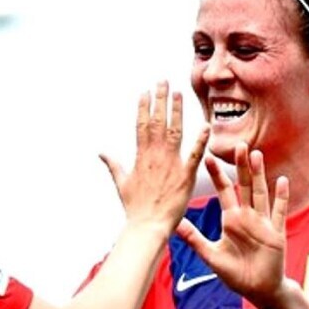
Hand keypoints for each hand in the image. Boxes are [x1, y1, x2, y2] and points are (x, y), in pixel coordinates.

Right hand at [100, 81, 209, 234]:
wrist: (147, 227)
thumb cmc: (134, 208)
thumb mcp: (121, 183)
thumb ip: (113, 165)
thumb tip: (102, 153)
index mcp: (140, 156)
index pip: (142, 125)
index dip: (144, 107)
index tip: (145, 92)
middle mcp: (155, 156)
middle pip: (158, 122)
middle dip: (160, 100)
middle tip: (163, 81)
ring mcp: (170, 165)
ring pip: (174, 131)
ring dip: (177, 111)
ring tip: (179, 93)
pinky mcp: (185, 176)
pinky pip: (194, 155)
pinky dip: (200, 140)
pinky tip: (206, 125)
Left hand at [175, 143, 289, 305]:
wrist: (258, 290)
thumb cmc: (235, 273)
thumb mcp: (211, 255)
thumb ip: (194, 239)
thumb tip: (174, 224)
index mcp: (231, 220)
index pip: (224, 192)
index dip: (217, 175)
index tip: (208, 157)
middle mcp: (247, 217)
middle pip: (245, 186)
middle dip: (242, 166)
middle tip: (239, 145)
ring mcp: (263, 223)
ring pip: (261, 194)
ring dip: (260, 175)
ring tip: (257, 155)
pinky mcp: (276, 234)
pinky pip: (279, 213)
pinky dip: (281, 198)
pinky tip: (282, 181)